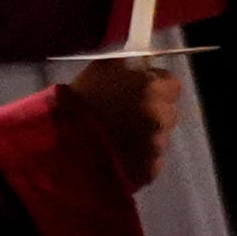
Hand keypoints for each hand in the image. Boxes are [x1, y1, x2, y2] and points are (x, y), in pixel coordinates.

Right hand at [53, 51, 181, 189]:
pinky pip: (150, 162)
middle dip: (152, 112)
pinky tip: (118, 158)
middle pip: (168, 112)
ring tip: (117, 140)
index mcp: (153, 89)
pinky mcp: (150, 171)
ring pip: (158, 138)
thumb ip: (126, 65)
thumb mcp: (100, 70)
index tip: (139, 91)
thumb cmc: (80, 103)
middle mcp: (162, 117)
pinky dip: (138, 160)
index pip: (172, 84)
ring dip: (144, 137)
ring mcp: (157, 147)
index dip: (156, 86)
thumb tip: (138, 64)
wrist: (64, 146)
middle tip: (126, 116)